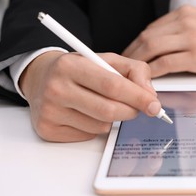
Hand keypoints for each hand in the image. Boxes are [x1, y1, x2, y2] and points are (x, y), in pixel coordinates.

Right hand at [20, 51, 161, 141]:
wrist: (41, 78)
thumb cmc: (79, 69)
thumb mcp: (107, 60)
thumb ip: (134, 71)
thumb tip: (150, 95)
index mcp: (71, 66)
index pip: (113, 86)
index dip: (138, 97)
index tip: (155, 105)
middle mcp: (56, 89)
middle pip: (109, 110)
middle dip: (131, 111)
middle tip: (137, 107)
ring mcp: (50, 112)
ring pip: (101, 126)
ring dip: (113, 119)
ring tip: (101, 103)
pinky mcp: (48, 130)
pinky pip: (88, 135)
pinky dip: (96, 127)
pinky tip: (86, 113)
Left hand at [122, 5, 195, 77]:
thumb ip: (179, 33)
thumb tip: (155, 51)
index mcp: (184, 14)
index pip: (151, 29)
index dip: (136, 44)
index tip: (129, 56)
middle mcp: (185, 22)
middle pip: (147, 37)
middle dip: (132, 54)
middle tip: (124, 68)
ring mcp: (192, 38)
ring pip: (153, 48)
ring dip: (139, 64)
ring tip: (133, 75)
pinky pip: (166, 63)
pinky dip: (154, 72)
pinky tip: (149, 79)